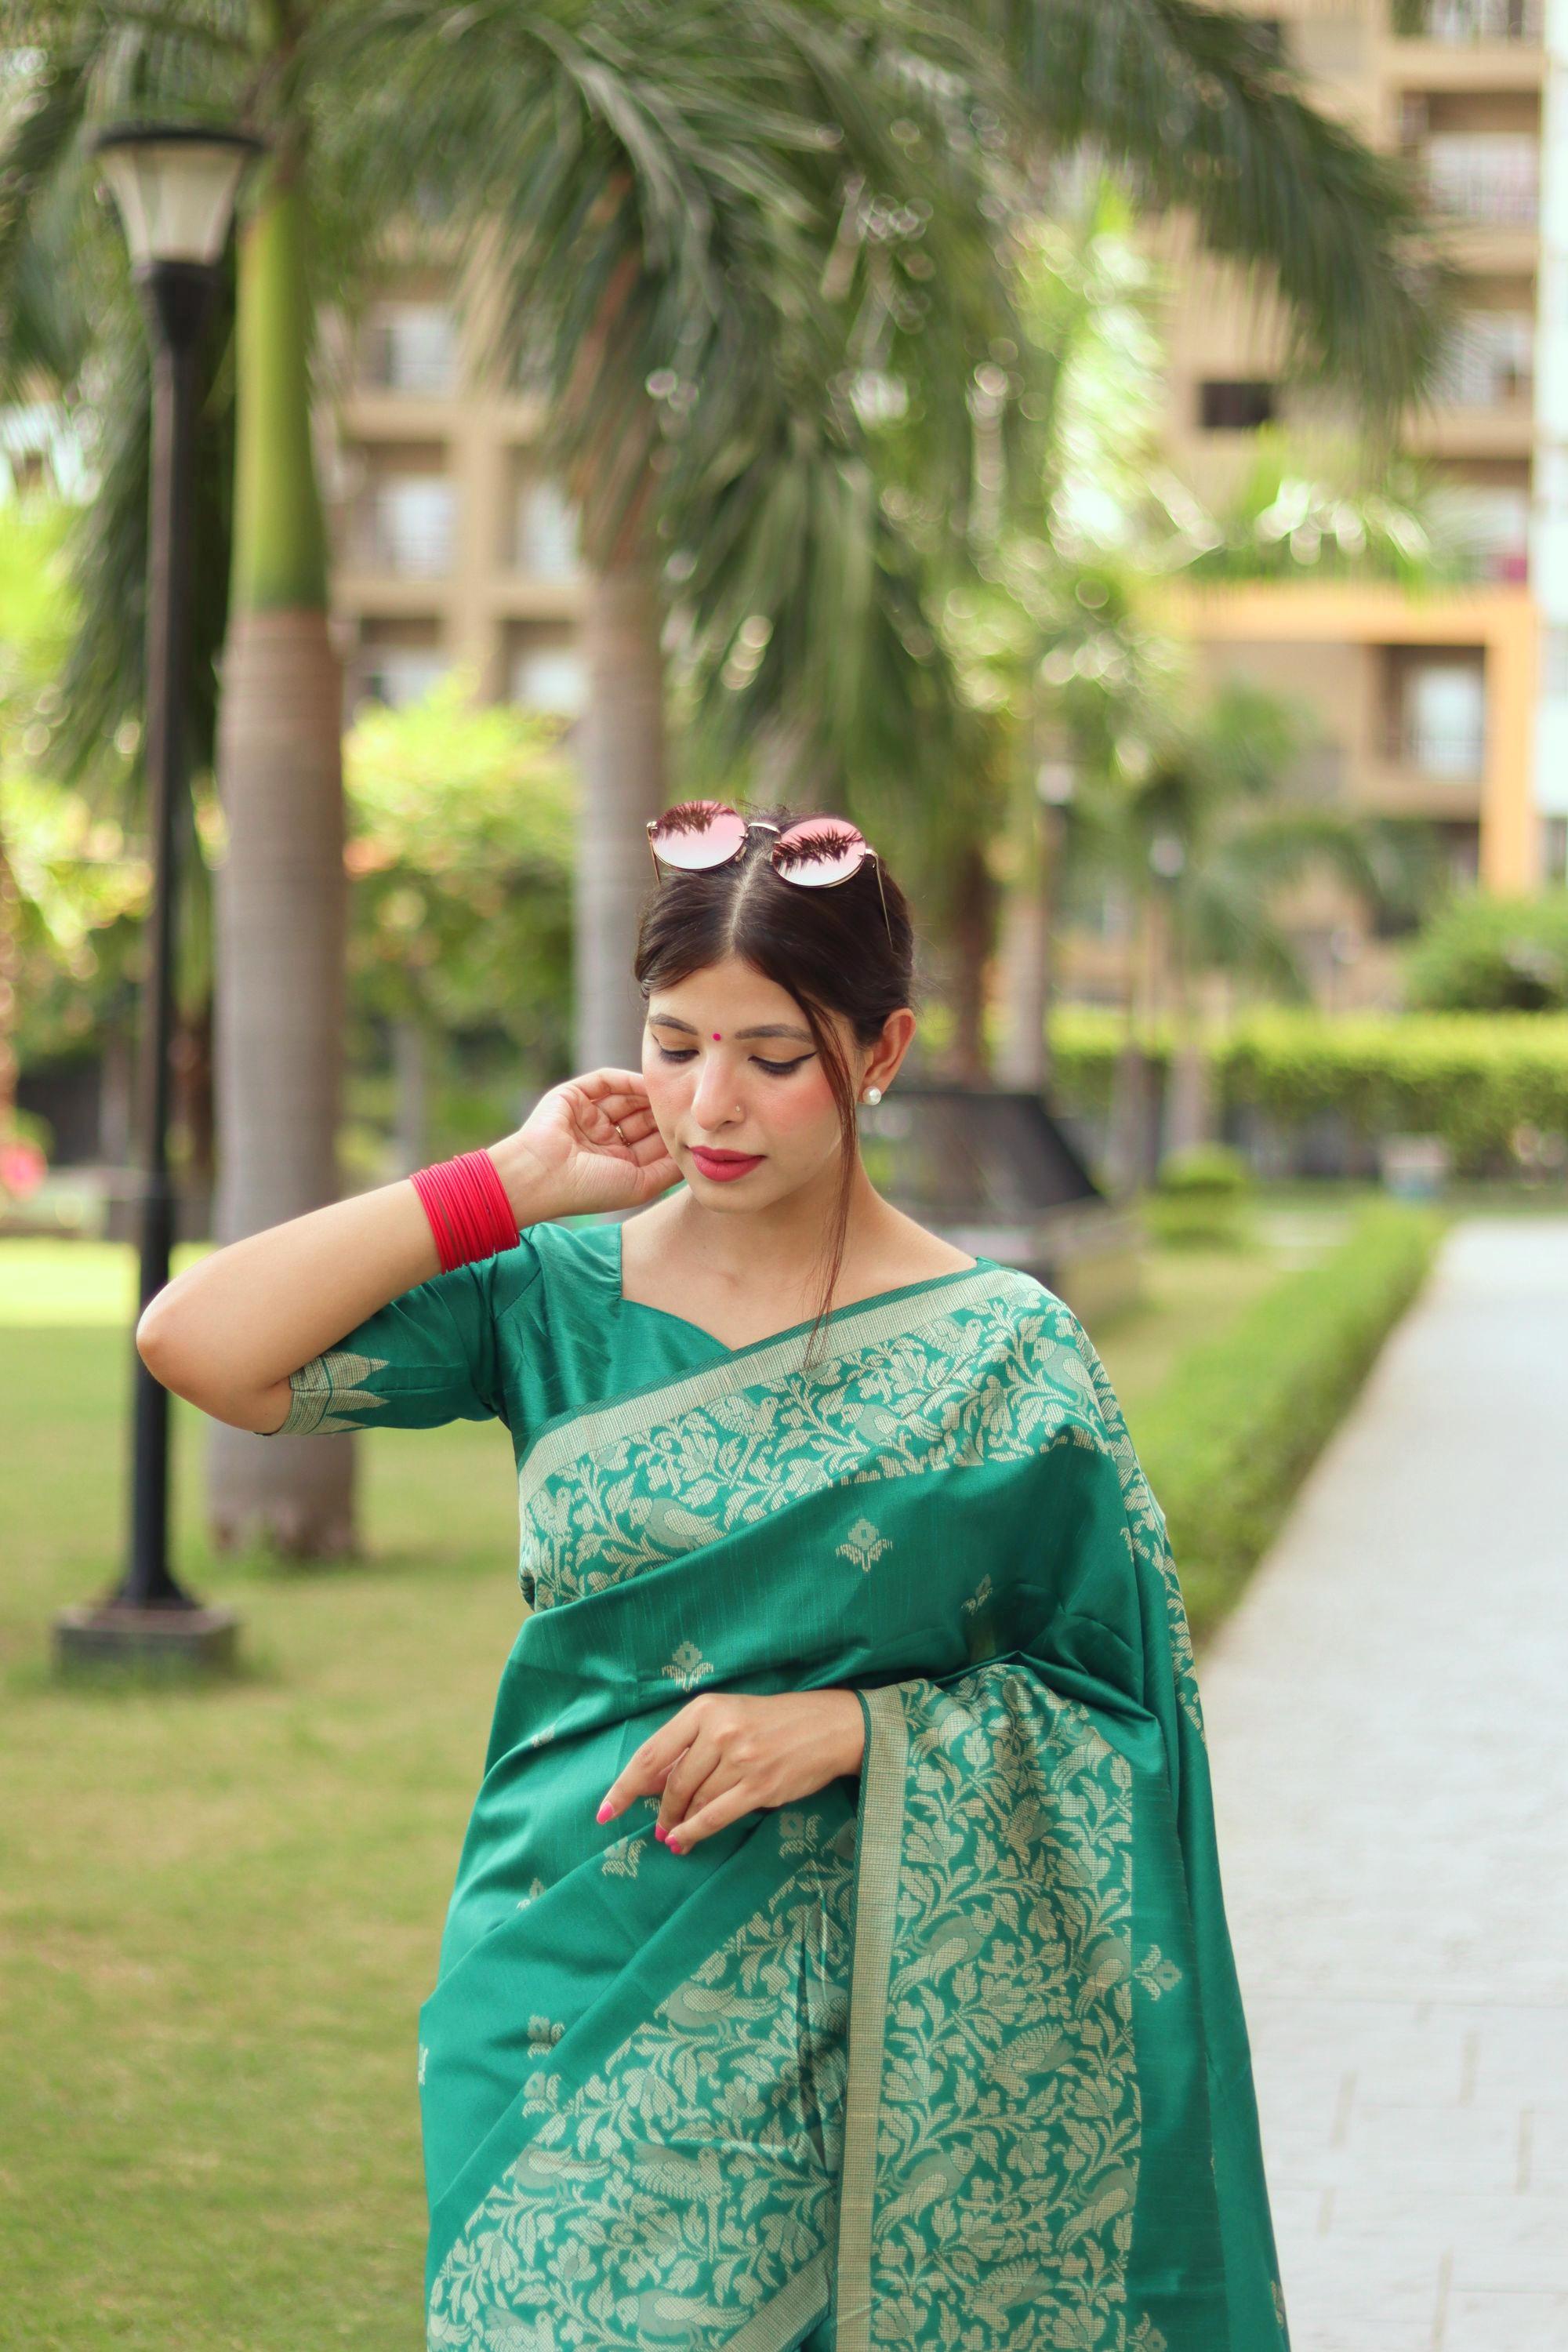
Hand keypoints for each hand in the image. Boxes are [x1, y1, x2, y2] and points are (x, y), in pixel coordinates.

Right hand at [487, 1067, 681, 1221]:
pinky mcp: (572, 1096)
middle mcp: (602, 1140)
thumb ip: (669, 1169)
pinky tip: (649, 1083)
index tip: (698, 1128)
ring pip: (627, 1099)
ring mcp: (587, 1117)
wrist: (544, 1176)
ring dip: (649, 1096)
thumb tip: (694, 1152)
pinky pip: (606, 1081)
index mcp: (615, 1164)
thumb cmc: (591, 1188)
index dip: (673, 1135)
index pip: (651, 1143)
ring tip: (673, 1092)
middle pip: (642, 1119)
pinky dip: (628, 1080)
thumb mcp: (642, 1185)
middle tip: (688, 1104)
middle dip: (663, 1112)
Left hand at [596, 1690, 865, 1854]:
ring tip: (673, 1837)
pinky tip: (684, 1841)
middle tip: (655, 1830)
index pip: (652, 1753)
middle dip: (658, 1811)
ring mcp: (741, 1759)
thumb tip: (646, 1784)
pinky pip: (715, 1816)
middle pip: (672, 1782)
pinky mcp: (759, 1787)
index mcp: (706, 1709)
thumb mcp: (728, 1718)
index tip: (606, 1810)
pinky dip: (694, 1832)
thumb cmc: (773, 1722)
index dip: (625, 1786)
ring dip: (677, 1824)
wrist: (830, 1727)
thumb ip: (690, 1746)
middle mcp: (720, 1731)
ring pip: (694, 1801)